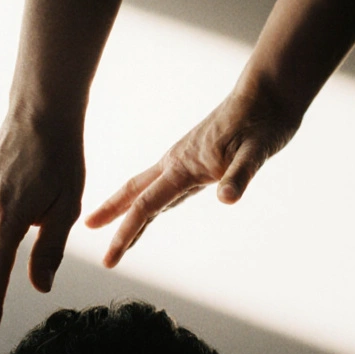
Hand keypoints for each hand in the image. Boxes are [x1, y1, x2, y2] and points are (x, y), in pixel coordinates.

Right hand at [84, 85, 300, 267]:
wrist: (268, 95)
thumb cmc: (263, 121)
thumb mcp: (257, 151)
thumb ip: (240, 175)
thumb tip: (227, 198)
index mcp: (184, 165)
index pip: (146, 206)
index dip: (125, 234)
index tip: (109, 258)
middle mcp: (177, 162)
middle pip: (135, 193)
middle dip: (111, 215)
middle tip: (86, 230)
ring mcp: (185, 159)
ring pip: (147, 188)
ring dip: (127, 208)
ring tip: (107, 224)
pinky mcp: (196, 158)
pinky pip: (165, 185)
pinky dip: (150, 199)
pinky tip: (151, 208)